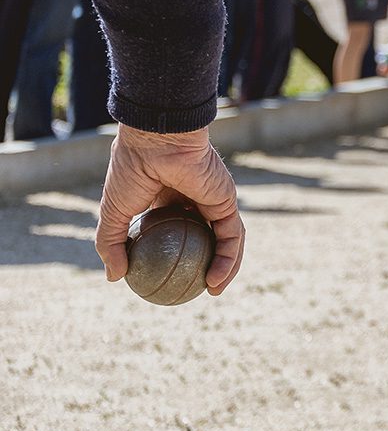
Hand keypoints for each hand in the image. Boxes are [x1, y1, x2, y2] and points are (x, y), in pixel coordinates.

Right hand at [95, 125, 244, 295]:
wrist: (156, 140)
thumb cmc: (132, 170)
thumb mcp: (113, 213)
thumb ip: (112, 244)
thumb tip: (114, 277)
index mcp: (167, 196)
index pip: (176, 228)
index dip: (174, 252)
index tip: (166, 277)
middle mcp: (194, 197)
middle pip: (206, 235)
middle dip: (207, 262)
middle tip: (197, 288)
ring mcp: (213, 198)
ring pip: (224, 239)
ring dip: (224, 267)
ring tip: (213, 290)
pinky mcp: (227, 199)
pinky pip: (231, 235)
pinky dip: (227, 259)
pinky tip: (215, 280)